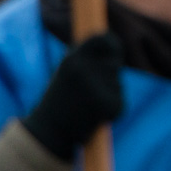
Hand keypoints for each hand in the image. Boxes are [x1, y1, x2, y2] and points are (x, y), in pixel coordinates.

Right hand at [22, 33, 124, 159]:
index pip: (103, 39)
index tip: (112, 46)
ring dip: (108, 89)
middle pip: (114, 62)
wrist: (50, 132)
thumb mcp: (67, 70)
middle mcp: (85, 73)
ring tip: (88, 102)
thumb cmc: (60, 97)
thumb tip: (111, 38)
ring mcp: (99, 90)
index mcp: (72, 61)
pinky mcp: (112, 107)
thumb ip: (85, 54)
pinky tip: (94, 114)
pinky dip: (112, 105)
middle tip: (90, 85)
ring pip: (117, 81)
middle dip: (109, 69)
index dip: (111, 41)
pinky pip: (120, 98)